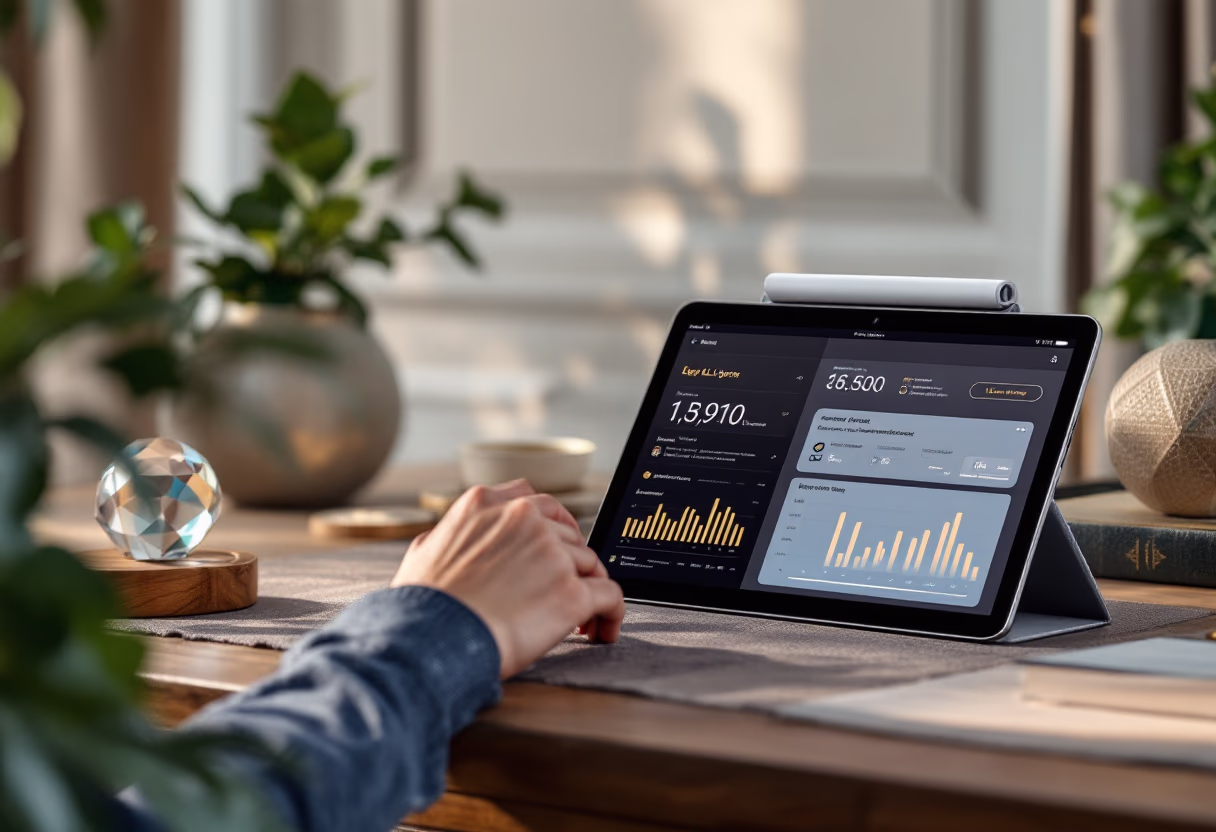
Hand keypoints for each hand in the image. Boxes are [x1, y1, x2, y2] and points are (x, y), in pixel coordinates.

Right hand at [391, 480, 624, 677]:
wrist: (430, 641)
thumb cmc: (422, 606)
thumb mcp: (424, 551)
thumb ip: (449, 535)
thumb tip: (448, 540)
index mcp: (486, 504)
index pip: (536, 501)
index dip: (552, 526)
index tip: (556, 545)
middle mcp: (523, 518)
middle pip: (568, 535)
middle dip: (570, 564)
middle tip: (566, 591)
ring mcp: (551, 553)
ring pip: (590, 564)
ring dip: (589, 590)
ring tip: (583, 621)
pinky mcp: (571, 592)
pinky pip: (610, 596)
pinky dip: (612, 614)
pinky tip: (603, 631)